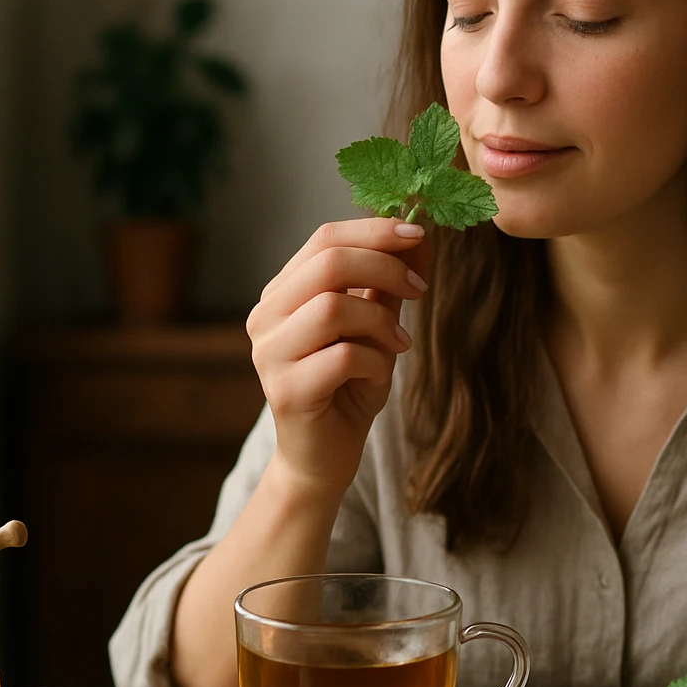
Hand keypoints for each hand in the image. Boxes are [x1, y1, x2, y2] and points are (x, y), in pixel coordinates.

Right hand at [246, 218, 430, 498]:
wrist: (323, 456)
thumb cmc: (348, 385)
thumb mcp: (375, 326)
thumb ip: (388, 283)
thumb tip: (420, 237)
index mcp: (282, 292)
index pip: (324, 238)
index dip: (374, 230)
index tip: (419, 234)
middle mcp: (266, 316)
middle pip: (328, 263)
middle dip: (386, 268)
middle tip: (420, 289)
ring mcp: (269, 353)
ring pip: (333, 307)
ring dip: (381, 320)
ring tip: (400, 343)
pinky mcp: (285, 390)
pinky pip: (342, 357)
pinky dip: (374, 361)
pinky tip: (378, 373)